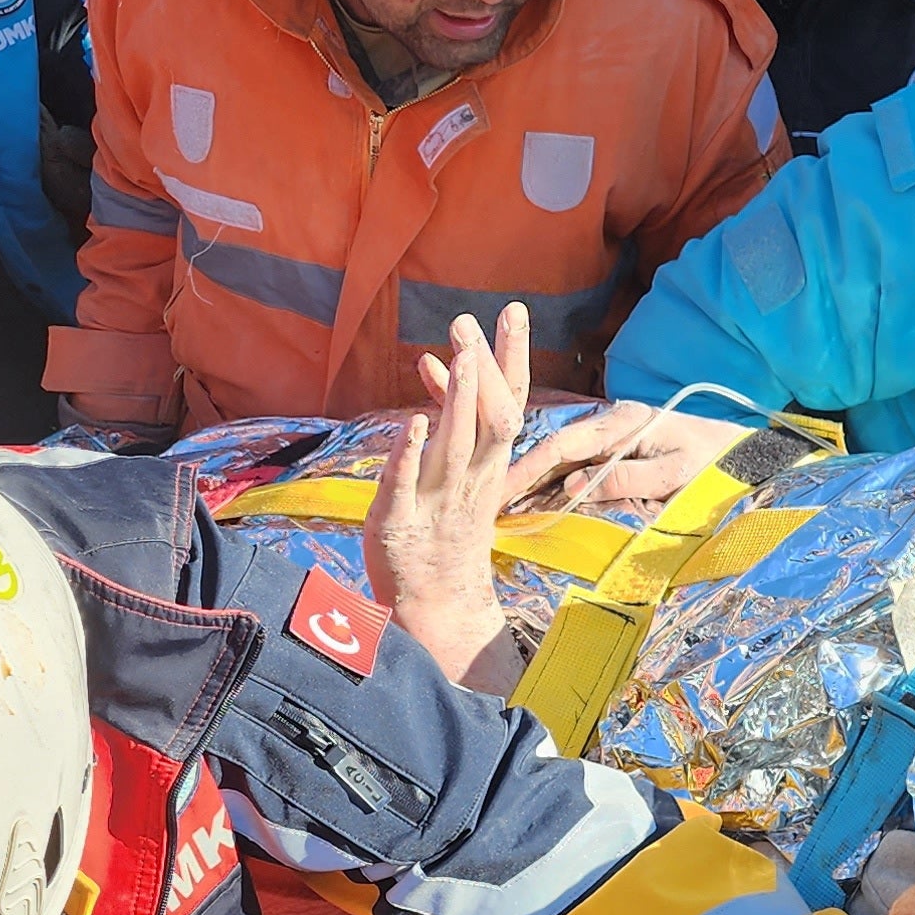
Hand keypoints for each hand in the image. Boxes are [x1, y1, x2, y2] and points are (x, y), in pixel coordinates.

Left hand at [368, 306, 527, 693]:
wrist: (439, 604)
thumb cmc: (447, 529)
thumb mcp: (460, 471)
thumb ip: (451, 418)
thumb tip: (437, 363)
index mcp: (489, 465)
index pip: (510, 403)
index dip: (512, 357)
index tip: (513, 310)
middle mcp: (472, 479)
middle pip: (491, 418)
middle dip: (485, 370)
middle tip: (469, 322)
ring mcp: (439, 501)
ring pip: (455, 446)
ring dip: (458, 401)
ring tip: (459, 358)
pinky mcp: (400, 523)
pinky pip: (408, 484)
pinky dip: (411, 452)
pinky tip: (412, 421)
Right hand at [500, 402, 755, 511]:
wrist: (738, 452)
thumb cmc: (710, 463)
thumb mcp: (673, 474)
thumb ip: (626, 479)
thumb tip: (573, 487)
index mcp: (622, 423)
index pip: (563, 444)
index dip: (528, 468)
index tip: (501, 490)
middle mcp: (610, 425)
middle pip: (554, 450)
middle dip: (519, 476)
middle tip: (488, 504)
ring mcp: (611, 438)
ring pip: (560, 460)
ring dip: (532, 483)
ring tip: (502, 509)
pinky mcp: (615, 452)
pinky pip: (576, 467)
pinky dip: (552, 485)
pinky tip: (534, 504)